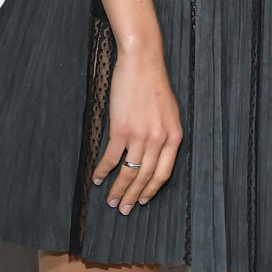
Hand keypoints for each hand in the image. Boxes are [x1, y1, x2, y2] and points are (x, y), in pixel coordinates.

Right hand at [92, 46, 182, 211]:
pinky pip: (112, 157)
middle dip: (132, 196)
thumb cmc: (154, 85)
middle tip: (123, 209)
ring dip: (118, 189)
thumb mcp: (170, 112)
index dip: (151, 190)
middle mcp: (159, 139)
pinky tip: (97, 178)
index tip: (142, 201)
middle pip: (145, 177)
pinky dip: (103, 170)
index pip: (164, 173)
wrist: (142, 62)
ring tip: (110, 201)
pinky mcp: (121, 129)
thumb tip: (156, 155)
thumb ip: (165, 135)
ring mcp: (140, 135)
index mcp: (174, 136)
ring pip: (129, 172)